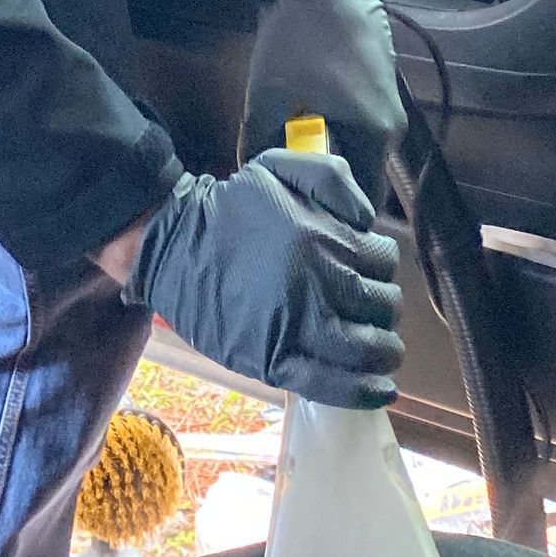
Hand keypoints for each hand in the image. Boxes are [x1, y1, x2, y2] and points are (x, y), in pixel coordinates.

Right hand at [123, 149, 401, 408]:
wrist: (170, 245)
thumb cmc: (227, 208)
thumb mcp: (278, 166)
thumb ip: (332, 179)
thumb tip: (368, 220)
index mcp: (323, 238)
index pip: (383, 261)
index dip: (382, 266)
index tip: (369, 270)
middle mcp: (318, 284)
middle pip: (382, 305)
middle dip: (384, 308)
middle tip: (371, 308)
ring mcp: (297, 327)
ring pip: (368, 348)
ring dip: (385, 349)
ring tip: (382, 348)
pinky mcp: (273, 362)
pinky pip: (332, 384)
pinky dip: (364, 390)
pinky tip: (381, 388)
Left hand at [241, 0, 402, 209]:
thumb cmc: (298, 42)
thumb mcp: (267, 99)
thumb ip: (261, 149)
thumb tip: (256, 184)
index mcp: (372, 137)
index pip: (361, 205)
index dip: (332, 217)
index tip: (301, 220)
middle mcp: (389, 130)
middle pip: (360, 180)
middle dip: (326, 189)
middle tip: (289, 191)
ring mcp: (388, 108)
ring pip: (357, 153)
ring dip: (328, 157)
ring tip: (291, 153)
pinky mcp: (379, 90)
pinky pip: (359, 128)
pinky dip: (335, 132)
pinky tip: (306, 121)